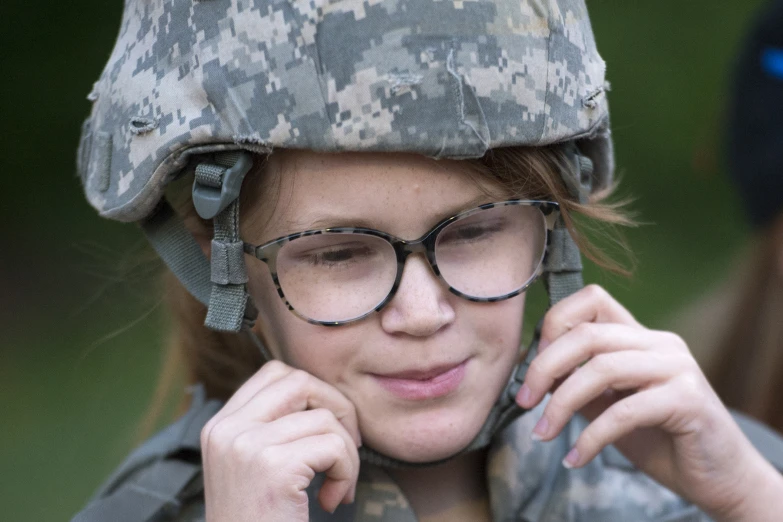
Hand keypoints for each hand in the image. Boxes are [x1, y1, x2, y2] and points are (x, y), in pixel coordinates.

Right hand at [201, 360, 361, 521]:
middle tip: (345, 449)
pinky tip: (332, 499)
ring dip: (346, 453)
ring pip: (325, 417)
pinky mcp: (272, 467)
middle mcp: (227, 430)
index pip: (274, 374)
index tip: (326, 429)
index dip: (313, 393)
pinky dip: (346, 473)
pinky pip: (334, 447)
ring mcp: (247, 445)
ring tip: (337, 486)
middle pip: (300, 381)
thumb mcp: (252, 469)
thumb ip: (272, 429)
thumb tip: (323, 398)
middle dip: (337, 409)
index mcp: (220, 426)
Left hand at [515, 284, 782, 519]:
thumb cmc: (659, 439)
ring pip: (602, 368)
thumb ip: (579, 383)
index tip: (534, 365)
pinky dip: (591, 437)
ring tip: (542, 433)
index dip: (553, 324)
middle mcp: (660, 343)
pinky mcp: (689, 400)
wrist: (718, 478)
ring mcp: (677, 367)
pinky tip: (575, 458)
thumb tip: (532, 373)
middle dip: (544, 367)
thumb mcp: (608, 405)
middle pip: (587, 334)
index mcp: (640, 336)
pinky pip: (624, 411)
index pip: (591, 299)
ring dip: (561, 404)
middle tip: (524, 401)